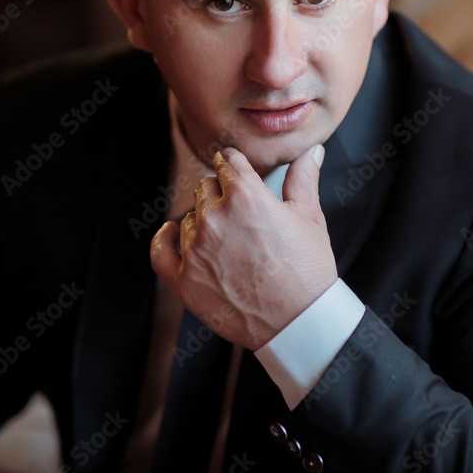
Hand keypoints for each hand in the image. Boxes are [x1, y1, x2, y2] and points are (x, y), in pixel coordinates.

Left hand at [150, 145, 337, 349]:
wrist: (299, 322)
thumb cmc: (308, 271)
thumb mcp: (310, 217)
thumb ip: (303, 178)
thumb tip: (312, 151)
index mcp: (246, 195)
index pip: (228, 162)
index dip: (234, 164)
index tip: (234, 168)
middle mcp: (215, 217)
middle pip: (206, 187)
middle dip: (221, 194)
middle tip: (240, 214)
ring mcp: (195, 248)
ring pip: (189, 217)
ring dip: (202, 221)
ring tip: (227, 240)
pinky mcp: (183, 279)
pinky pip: (160, 249)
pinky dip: (165, 238)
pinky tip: (172, 233)